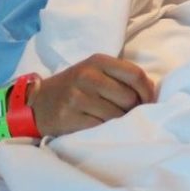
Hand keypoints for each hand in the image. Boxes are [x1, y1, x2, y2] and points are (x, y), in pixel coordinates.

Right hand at [28, 54, 155, 136]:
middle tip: (125, 113)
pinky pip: (100, 126)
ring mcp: (77, 97)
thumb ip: (121, 76)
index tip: (148, 102)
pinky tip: (98, 126)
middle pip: (128, 97)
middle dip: (132, 109)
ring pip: (116, 114)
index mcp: (98, 61)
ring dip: (118, 121)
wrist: (37, 102)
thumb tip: (151, 91)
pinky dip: (104, 129)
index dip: (147, 91)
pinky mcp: (69, 117)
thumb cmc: (75, 87)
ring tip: (110, 119)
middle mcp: (87, 76)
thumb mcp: (95, 72)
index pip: (135, 74)